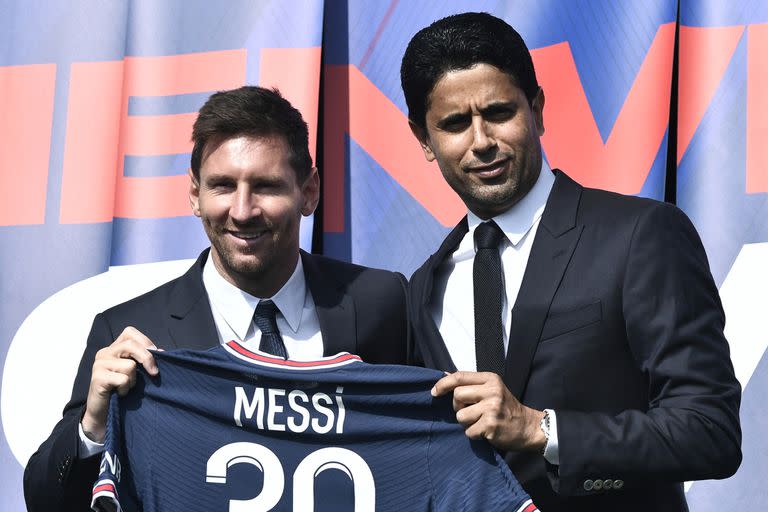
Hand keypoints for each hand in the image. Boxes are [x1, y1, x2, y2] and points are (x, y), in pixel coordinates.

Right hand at [81, 327, 159, 442]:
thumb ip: (145, 359)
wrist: (103, 413)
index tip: (157, 353)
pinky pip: (123, 379)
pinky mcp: (97, 378)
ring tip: (126, 387)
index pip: (130, 332)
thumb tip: (163, 352)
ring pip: (130, 365)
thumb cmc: (121, 390)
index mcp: (114, 348)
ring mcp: (99, 364)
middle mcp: (105, 352)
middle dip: (147, 358)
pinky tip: (119, 393)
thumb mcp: (136, 372)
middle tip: (154, 372)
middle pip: (131, 344)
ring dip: (133, 380)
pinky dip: (126, 389)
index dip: (145, 341)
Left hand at [431, 371, 545, 451]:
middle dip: (458, 406)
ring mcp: (492, 408)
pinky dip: (474, 434)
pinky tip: (486, 431)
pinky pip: (468, 431)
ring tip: (480, 422)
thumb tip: (444, 376)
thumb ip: (471, 384)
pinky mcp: (491, 426)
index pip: (459, 376)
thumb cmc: (505, 408)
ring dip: (466, 422)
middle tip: (470, 411)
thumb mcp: (491, 389)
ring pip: (460, 416)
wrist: (528, 427)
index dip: (442, 384)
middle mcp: (492, 391)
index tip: (434, 392)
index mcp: (491, 379)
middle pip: (456, 396)